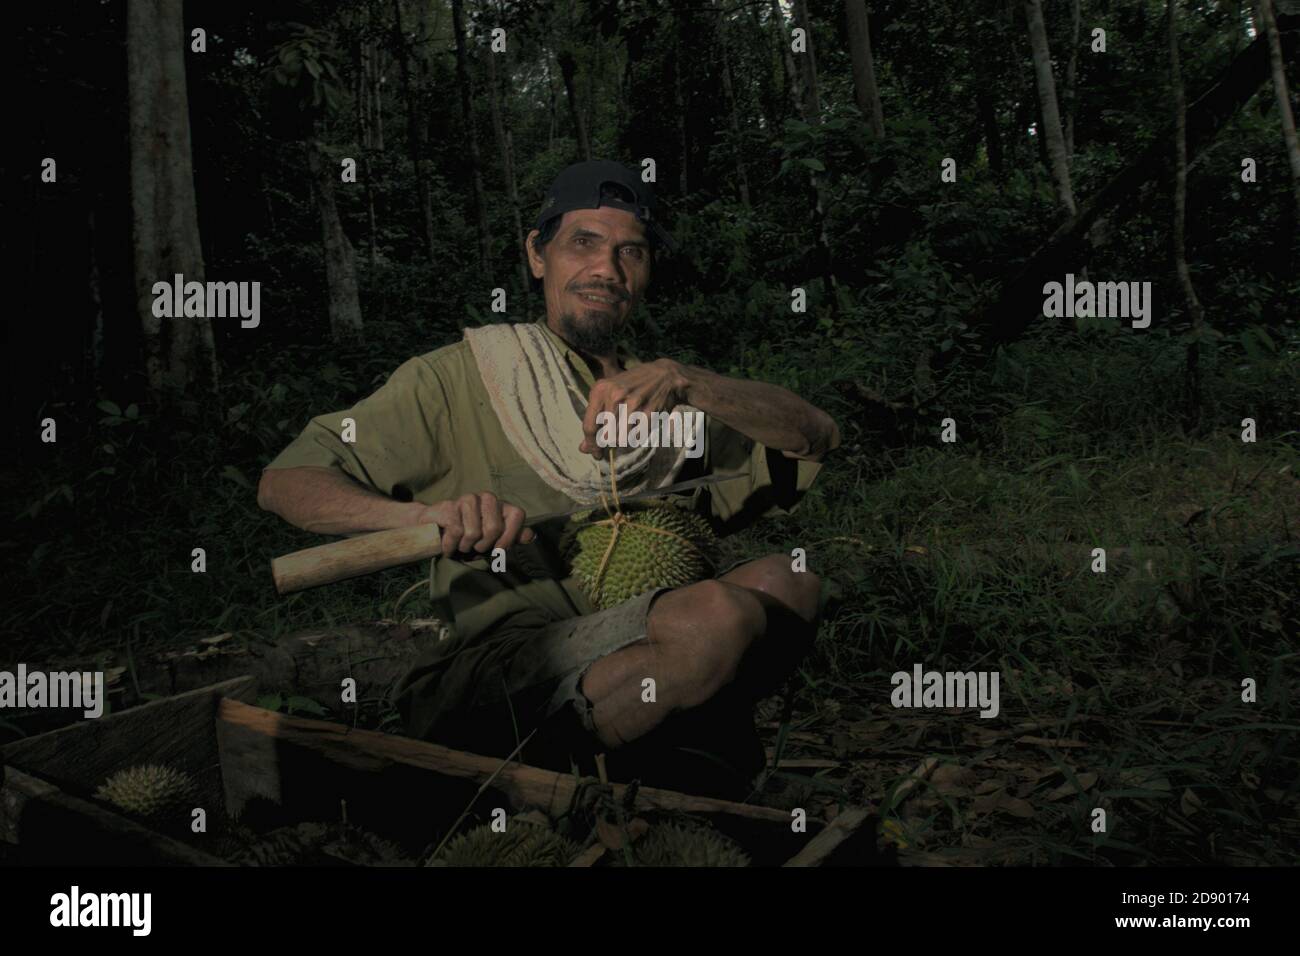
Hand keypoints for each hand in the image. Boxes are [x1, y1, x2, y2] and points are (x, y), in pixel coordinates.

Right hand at [413, 492, 535, 555]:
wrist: (435, 528)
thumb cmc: (468, 536)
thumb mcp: (493, 540)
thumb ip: (512, 537)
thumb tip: (531, 535)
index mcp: (501, 505)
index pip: (518, 515)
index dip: (510, 536)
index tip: (499, 550)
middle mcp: (487, 498)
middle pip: (494, 527)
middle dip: (483, 545)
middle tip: (475, 547)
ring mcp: (468, 499)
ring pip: (474, 532)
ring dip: (466, 546)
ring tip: (462, 545)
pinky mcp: (449, 506)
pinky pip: (456, 532)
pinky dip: (451, 546)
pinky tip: (448, 547)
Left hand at [580, 359, 687, 458]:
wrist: (663, 375)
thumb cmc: (632, 384)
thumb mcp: (609, 394)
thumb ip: (594, 419)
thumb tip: (583, 448)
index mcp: (600, 390)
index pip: (589, 426)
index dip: (591, 444)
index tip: (595, 453)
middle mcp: (614, 396)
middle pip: (605, 436)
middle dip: (607, 445)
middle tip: (611, 446)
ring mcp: (632, 404)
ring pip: (620, 439)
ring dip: (623, 441)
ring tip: (626, 432)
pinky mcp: (648, 412)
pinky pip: (637, 437)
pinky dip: (636, 437)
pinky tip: (638, 428)